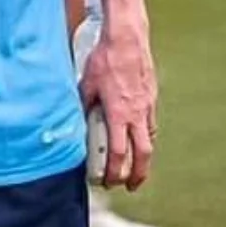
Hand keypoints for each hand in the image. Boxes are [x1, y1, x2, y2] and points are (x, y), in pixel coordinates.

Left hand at [79, 24, 156, 190]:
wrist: (127, 39)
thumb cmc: (105, 59)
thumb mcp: (85, 84)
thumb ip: (82, 105)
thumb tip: (74, 121)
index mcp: (119, 113)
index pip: (119, 152)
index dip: (115, 171)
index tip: (109, 182)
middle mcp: (137, 114)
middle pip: (143, 154)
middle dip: (138, 174)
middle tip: (130, 186)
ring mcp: (147, 106)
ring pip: (149, 140)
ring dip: (143, 158)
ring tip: (135, 168)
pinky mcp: (151, 98)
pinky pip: (150, 124)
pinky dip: (145, 137)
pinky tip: (138, 139)